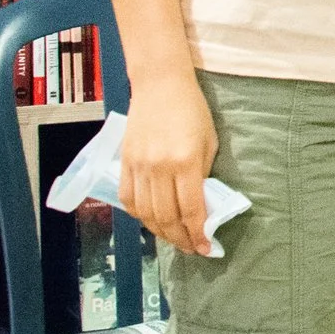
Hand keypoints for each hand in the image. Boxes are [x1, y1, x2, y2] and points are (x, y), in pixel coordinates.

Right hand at [122, 74, 219, 256]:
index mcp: (186, 162)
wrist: (160, 85)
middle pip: (166, 217)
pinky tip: (150, 221)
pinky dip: (139, 215)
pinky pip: (128, 199)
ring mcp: (139, 167)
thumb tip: (199, 204)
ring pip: (145, 213)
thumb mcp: (209, 141)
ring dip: (160, 232)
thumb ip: (203, 174)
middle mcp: (159, 168)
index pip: (191, 210)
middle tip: (192, 249)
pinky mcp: (125, 163)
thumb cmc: (192, 110)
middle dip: (181, 239)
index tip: (206, 248)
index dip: (198, 234)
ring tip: (174, 239)